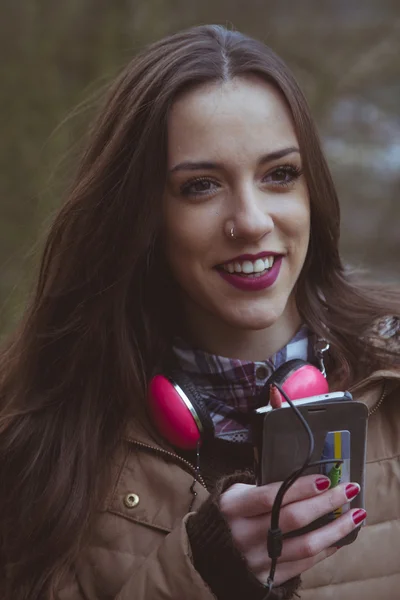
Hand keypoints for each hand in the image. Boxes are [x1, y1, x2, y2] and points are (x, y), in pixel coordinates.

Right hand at [219, 475, 364, 585]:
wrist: (208, 553)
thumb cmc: (230, 515)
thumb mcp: (236, 494)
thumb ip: (265, 488)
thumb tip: (308, 482)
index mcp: (233, 508)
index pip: (272, 496)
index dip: (301, 487)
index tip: (327, 478)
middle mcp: (243, 535)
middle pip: (293, 518)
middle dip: (326, 502)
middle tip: (350, 489)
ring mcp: (256, 560)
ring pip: (305, 545)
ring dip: (335, 529)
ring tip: (355, 516)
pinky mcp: (267, 578)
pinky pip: (303, 564)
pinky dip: (325, 550)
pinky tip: (338, 538)